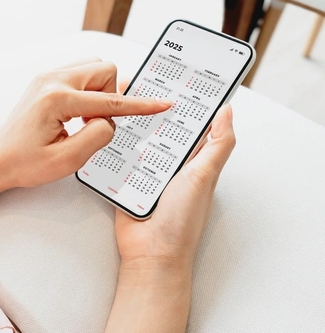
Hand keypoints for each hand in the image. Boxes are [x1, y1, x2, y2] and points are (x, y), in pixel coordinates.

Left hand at [0, 58, 171, 199]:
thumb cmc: (24, 163)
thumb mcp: (67, 160)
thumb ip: (97, 136)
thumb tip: (109, 120)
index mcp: (57, 99)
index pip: (111, 100)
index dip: (140, 105)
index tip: (161, 104)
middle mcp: (51, 79)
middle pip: (104, 70)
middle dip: (111, 96)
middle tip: (96, 124)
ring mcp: (47, 76)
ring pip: (94, 68)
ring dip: (100, 92)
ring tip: (84, 120)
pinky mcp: (46, 80)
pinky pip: (80, 73)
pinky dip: (88, 91)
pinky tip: (77, 114)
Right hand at [115, 91, 235, 272]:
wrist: (150, 254)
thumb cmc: (181, 221)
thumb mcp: (205, 176)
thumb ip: (218, 144)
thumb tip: (227, 111)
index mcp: (193, 160)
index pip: (190, 124)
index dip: (186, 102)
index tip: (177, 79)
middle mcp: (170, 164)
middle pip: (159, 128)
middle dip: (150, 110)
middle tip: (139, 84)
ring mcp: (146, 173)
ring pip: (136, 140)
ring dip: (129, 128)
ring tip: (118, 104)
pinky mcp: (125, 182)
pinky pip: (117, 159)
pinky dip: (112, 149)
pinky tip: (106, 133)